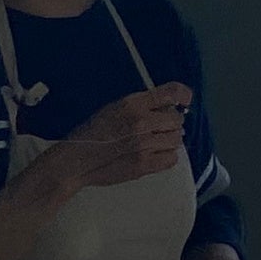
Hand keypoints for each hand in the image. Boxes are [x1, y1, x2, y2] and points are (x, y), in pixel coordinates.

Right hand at [52, 83, 190, 189]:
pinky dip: (166, 157)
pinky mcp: (144, 165)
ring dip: (168, 140)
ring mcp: (144, 146)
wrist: (76, 161)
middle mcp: (141, 123)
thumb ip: (140, 106)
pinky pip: (171, 159)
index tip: (184, 101)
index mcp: (132, 104)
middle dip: (170, 123)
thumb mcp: (113, 108)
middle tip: (158, 129)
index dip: (183, 95)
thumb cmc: (91, 134)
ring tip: (153, 143)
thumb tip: (165, 108)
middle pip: (176, 120)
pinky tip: (154, 155)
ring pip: (176, 140)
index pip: (172, 93)